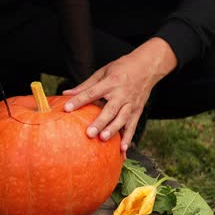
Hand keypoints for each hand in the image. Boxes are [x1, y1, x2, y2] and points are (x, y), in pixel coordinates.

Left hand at [63, 37, 176, 151]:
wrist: (148, 66)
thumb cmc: (122, 68)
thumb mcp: (103, 72)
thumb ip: (85, 85)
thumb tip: (66, 94)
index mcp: (110, 82)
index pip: (92, 92)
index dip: (79, 100)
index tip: (67, 108)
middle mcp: (121, 94)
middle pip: (110, 110)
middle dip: (100, 122)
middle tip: (89, 133)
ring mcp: (131, 103)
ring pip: (122, 119)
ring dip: (113, 130)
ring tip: (103, 139)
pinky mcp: (138, 110)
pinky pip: (132, 125)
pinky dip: (128, 137)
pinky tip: (123, 149)